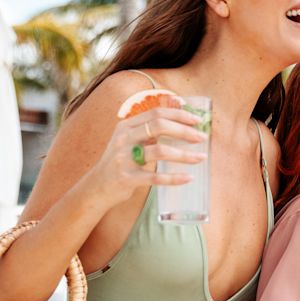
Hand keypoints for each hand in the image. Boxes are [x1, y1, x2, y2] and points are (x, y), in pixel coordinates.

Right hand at [90, 99, 208, 196]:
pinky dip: (174, 178)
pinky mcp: (127, 178)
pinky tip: (188, 178)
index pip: (156, 113)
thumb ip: (149, 128)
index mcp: (126, 125)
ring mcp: (124, 158)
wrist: (97, 187)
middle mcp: (124, 138)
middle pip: (159, 126)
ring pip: (160, 151)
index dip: (179, 115)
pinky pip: (155, 178)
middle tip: (202, 137)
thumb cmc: (121, 161)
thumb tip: (181, 114)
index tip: (197, 120)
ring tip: (201, 158)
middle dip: (184, 131)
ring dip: (184, 155)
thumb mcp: (129, 139)